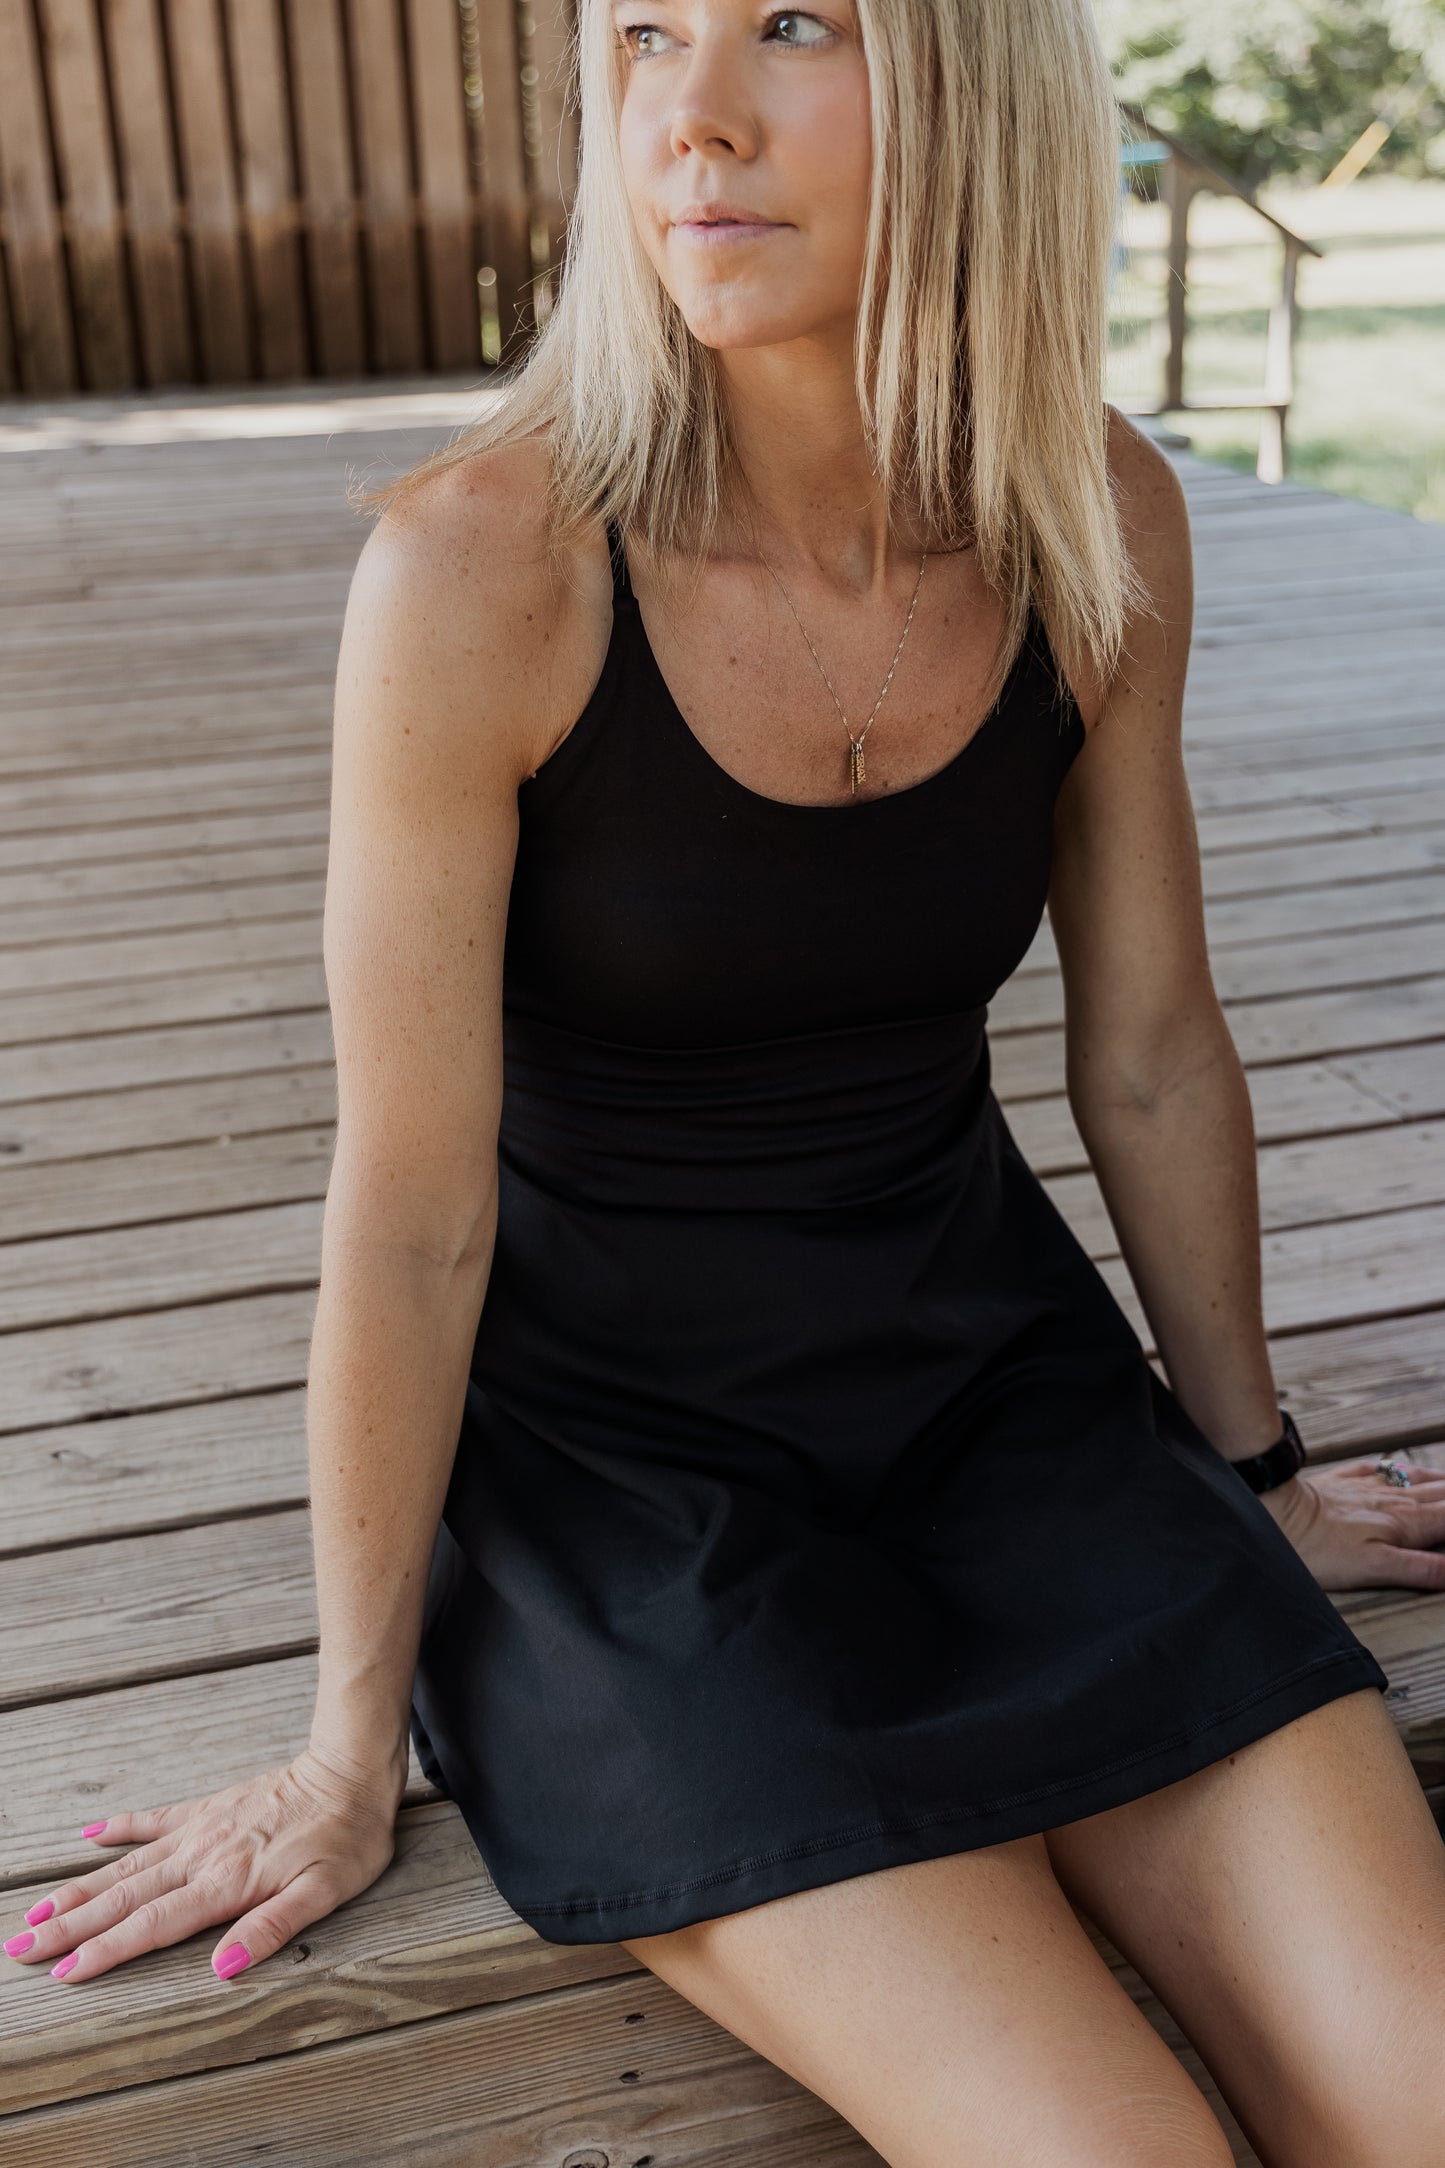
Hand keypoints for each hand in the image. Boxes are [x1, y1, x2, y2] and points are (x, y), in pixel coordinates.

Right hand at [2, 1743, 404, 1985]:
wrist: (352, 1769)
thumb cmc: (347, 1837)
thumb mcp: (327, 1891)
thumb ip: (273, 1927)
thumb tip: (223, 1966)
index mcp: (227, 1882)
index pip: (153, 1925)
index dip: (106, 1951)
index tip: (64, 1972)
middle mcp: (204, 1855)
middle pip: (125, 1897)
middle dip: (70, 1925)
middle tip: (21, 1946)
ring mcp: (202, 1829)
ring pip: (129, 1864)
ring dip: (81, 1887)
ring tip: (39, 1909)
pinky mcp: (209, 1808)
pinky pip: (156, 1818)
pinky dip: (121, 1827)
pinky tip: (90, 1835)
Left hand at [1257, 1451, 1444, 1591]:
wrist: (1274, 1514)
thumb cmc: (1321, 1549)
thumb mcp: (1377, 1569)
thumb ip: (1423, 1568)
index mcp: (1409, 1523)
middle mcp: (1396, 1500)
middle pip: (1443, 1494)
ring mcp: (1370, 1486)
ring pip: (1418, 1478)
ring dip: (1442, 1480)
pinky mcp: (1345, 1480)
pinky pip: (1383, 1469)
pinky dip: (1403, 1469)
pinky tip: (1403, 1469)